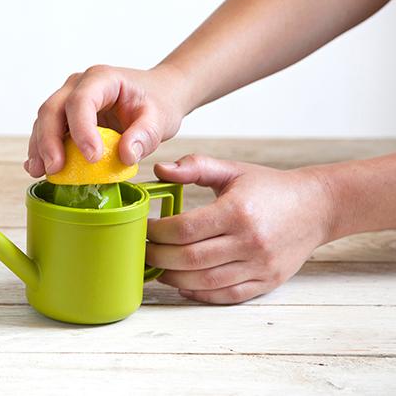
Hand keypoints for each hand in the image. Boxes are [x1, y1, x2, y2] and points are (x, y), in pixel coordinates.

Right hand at [24, 64, 190, 176]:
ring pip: (44, 120)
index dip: (82, 129)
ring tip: (41, 172)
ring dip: (40, 147)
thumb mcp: (159, 118)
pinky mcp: (66, 116)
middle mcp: (78, 85)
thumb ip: (145, 136)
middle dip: (49, 140)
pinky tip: (39, 168)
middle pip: (52, 109)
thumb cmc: (158, 101)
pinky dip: (42, 150)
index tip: (92, 157)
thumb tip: (125, 156)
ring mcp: (68, 99)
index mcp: (102, 78)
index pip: (82, 101)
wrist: (157, 95)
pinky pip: (48, 131)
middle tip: (55, 169)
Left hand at [146, 154, 333, 303]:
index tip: (144, 228)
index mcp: (237, 211)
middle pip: (190, 259)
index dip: (157, 232)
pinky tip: (182, 285)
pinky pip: (226, 295)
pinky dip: (200, 294)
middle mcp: (249, 241)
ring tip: (157, 267)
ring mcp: (260, 265)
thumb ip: (195, 167)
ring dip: (174, 278)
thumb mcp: (233, 170)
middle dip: (158, 257)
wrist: (318, 207)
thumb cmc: (270, 188)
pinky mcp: (267, 282)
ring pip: (204, 282)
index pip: (185, 229)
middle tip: (143, 250)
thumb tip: (159, 169)